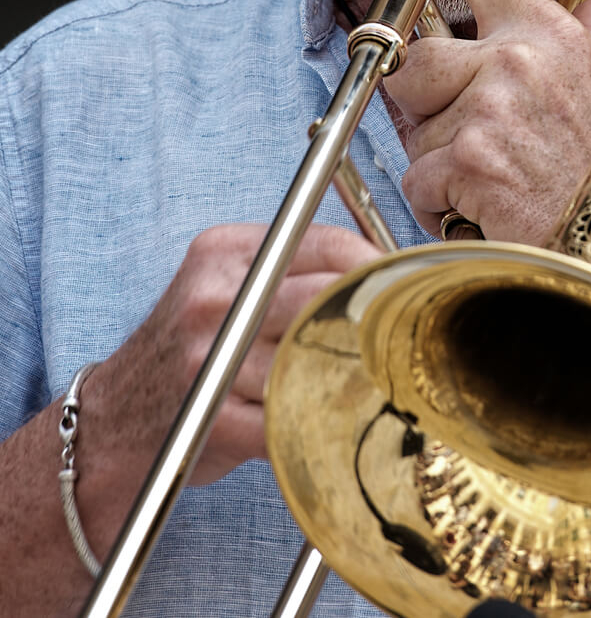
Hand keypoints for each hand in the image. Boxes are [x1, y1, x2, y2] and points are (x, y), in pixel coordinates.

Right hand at [99, 223, 379, 484]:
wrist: (113, 422)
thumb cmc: (193, 352)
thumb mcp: (226, 287)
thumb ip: (291, 272)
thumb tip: (383, 272)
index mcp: (223, 253)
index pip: (324, 243)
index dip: (375, 265)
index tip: (402, 285)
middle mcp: (214, 297)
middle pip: (329, 295)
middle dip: (376, 315)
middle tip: (402, 332)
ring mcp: (212, 357)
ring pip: (319, 355)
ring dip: (359, 372)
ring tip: (380, 378)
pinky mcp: (215, 415)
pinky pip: (297, 410)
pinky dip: (328, 417)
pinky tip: (342, 415)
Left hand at [373, 0, 590, 245]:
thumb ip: (579, 43)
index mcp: (549, 36)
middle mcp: (520, 60)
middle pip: (413, 61)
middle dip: (421, 106)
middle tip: (464, 137)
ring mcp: (493, 107)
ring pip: (413, 130)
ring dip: (439, 165)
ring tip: (494, 181)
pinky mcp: (472, 157)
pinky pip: (417, 179)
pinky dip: (439, 205)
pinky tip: (484, 210)